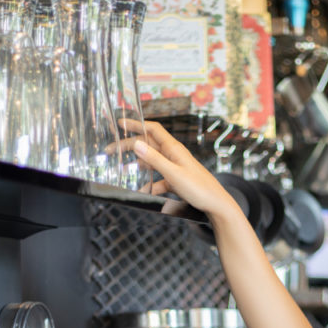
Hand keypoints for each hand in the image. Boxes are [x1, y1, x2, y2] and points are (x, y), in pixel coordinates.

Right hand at [118, 119, 243, 222]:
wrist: (216, 205)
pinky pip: (159, 179)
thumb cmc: (199, 189)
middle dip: (129, 146)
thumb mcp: (173, 174)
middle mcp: (174, 155)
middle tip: (111, 150)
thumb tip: (136, 143)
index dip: (136, 124)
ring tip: (122, 169)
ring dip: (138, 165)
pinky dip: (150, 184)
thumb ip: (154, 159)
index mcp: (174, 149)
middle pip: (148, 145)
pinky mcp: (177, 180)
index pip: (152, 129)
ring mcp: (175, 167)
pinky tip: (143, 192)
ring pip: (152, 162)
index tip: (120, 123)